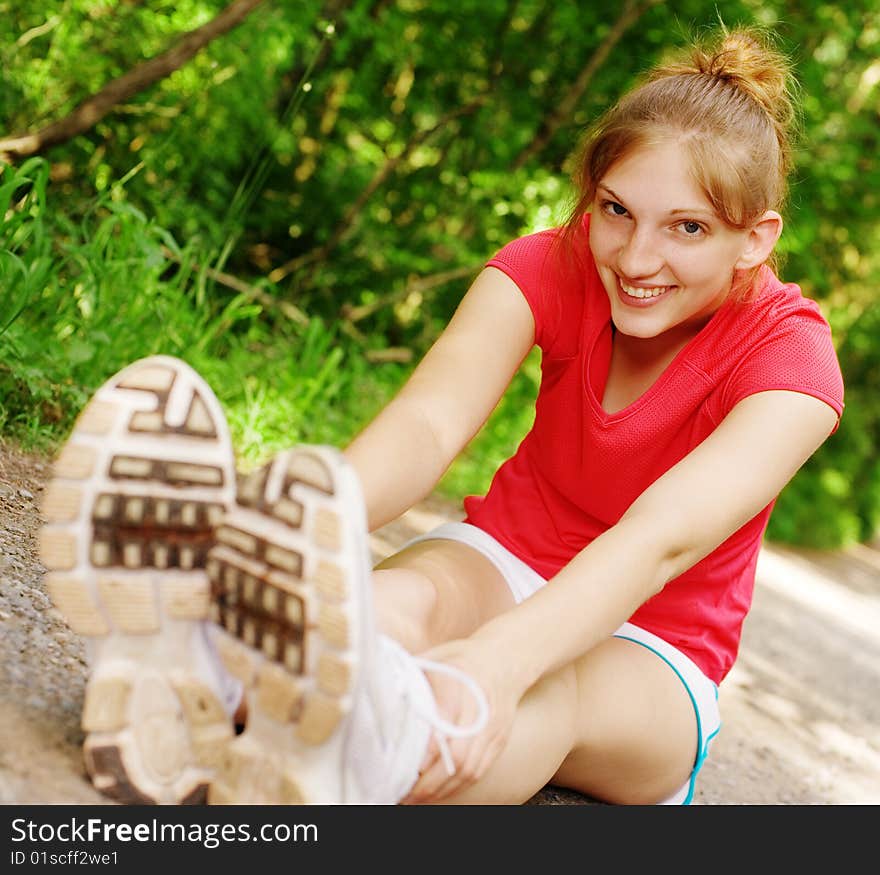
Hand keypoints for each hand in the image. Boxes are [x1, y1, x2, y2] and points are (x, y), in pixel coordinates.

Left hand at [400, 636, 523, 803]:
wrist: (505, 659)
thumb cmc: (462, 659)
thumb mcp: (435, 657)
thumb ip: (410, 676)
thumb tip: (377, 690)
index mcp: (459, 682)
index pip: (445, 722)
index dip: (427, 750)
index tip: (407, 765)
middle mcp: (479, 708)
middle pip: (458, 755)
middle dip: (429, 781)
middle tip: (403, 792)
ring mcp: (492, 728)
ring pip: (469, 769)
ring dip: (441, 790)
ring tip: (415, 798)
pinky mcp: (498, 741)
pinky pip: (479, 771)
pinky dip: (457, 786)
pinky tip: (438, 791)